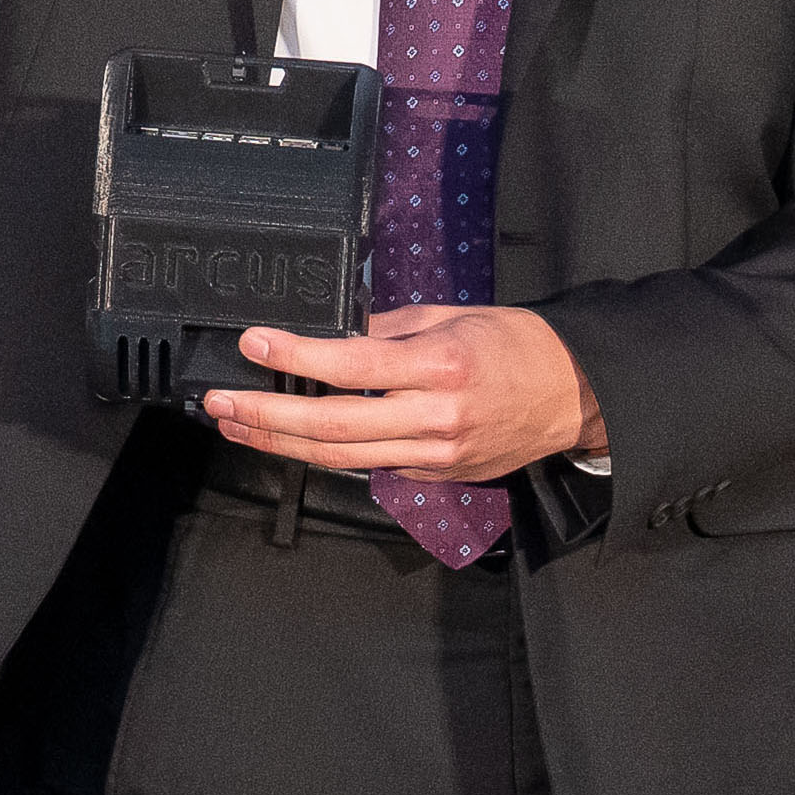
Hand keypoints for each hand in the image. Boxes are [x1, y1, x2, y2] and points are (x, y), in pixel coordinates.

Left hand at [199, 305, 606, 483]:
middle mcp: (434, 418)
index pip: (350, 365)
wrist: (575, 395)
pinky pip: (373, 466)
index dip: (294, 356)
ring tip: (237, 426)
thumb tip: (334, 330)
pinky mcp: (438, 477)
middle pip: (331, 425)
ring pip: (342, 456)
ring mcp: (436, 456)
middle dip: (266, 415)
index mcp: (438, 367)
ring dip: (281, 442)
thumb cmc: (517, 345)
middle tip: (219, 403)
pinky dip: (328, 453)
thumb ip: (389, 328)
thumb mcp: (452, 316)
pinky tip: (293, 439)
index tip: (253, 343)